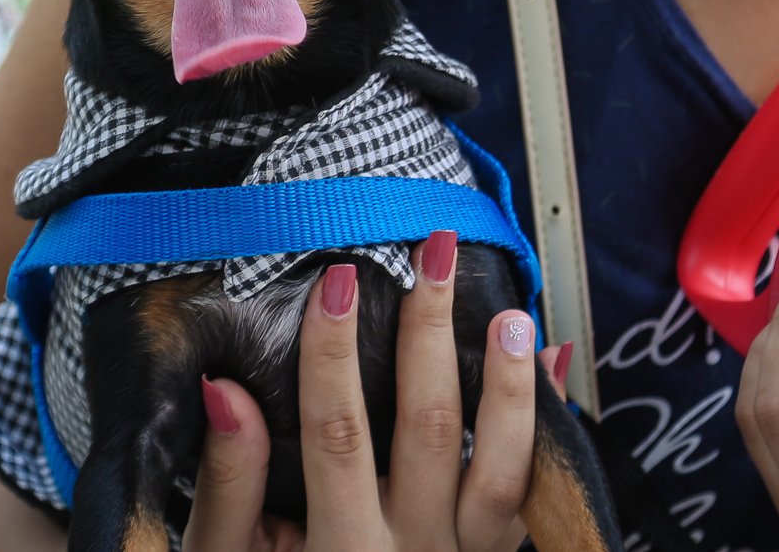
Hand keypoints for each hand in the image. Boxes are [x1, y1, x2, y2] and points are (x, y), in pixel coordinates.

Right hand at [185, 235, 542, 551]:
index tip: (337, 278)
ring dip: (509, 385)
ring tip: (510, 313)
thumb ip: (230, 487)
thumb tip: (226, 395)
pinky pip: (531, 494)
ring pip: (503, 467)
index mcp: (340, 551)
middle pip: (431, 428)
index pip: (338, 434)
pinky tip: (553, 365)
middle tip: (431, 256)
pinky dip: (548, 427)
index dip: (333, 354)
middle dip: (429, 334)